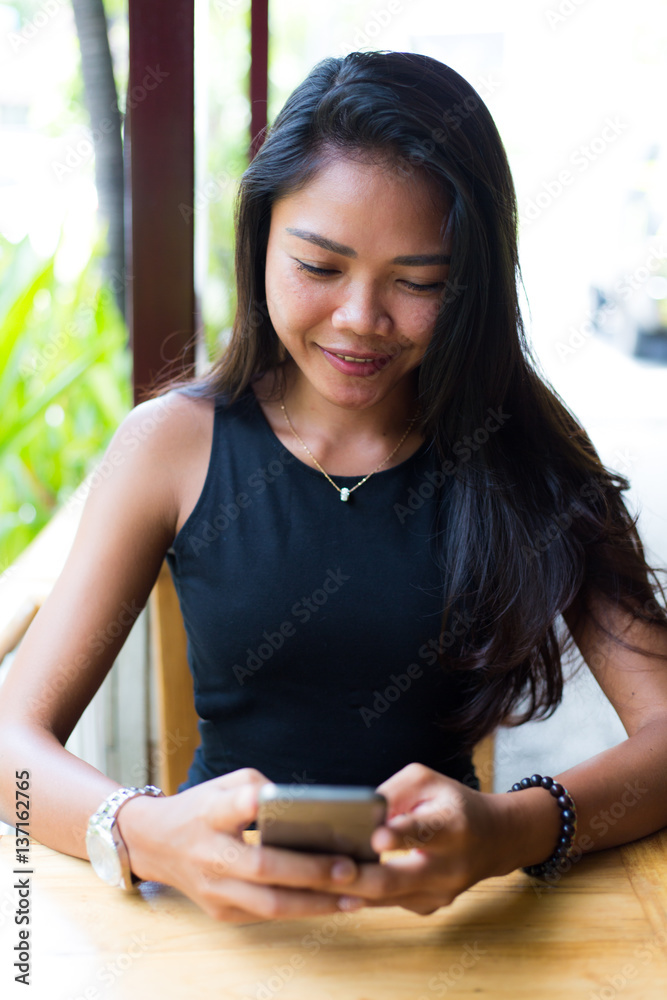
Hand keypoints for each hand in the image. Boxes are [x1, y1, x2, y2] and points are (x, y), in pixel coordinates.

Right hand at [117, 768, 360, 922]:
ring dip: (316, 903)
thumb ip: (260, 787)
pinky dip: (301, 910)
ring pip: (270, 904)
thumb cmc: (201, 807)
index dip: (252, 803)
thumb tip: (307, 807)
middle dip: (311, 871)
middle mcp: (210, 853)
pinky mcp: (220, 912)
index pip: (231, 807)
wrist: (154, 844)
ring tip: (355, 896)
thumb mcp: (223, 784)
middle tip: (350, 868)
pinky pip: (267, 915)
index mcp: (209, 813)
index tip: (278, 801)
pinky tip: (332, 903)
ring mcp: (214, 889)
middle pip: (263, 867)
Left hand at [336, 763, 507, 915]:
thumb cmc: (452, 803)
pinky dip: (359, 894)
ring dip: (346, 890)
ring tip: (311, 879)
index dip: (399, 835)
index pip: (423, 832)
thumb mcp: (426, 781)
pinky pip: (386, 903)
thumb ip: (392, 793)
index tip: (376, 838)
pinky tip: (332, 885)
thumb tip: (356, 814)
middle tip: (321, 870)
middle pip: (395, 879)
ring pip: (384, 898)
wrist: (494, 839)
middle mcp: (447, 866)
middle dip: (354, 877)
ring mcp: (438, 893)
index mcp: (450, 826)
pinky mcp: (428, 907)